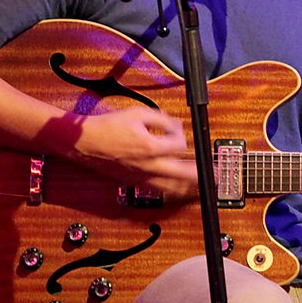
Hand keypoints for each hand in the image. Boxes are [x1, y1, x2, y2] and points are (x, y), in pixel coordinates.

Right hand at [73, 106, 197, 198]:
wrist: (85, 142)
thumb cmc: (109, 126)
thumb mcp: (138, 113)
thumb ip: (162, 119)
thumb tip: (177, 126)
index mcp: (150, 147)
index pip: (180, 145)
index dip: (182, 135)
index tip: (177, 130)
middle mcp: (148, 166)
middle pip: (182, 173)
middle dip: (201, 174)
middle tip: (216, 175)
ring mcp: (141, 176)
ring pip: (171, 186)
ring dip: (189, 185)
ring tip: (203, 185)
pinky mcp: (134, 182)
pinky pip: (158, 189)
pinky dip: (172, 189)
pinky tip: (178, 188)